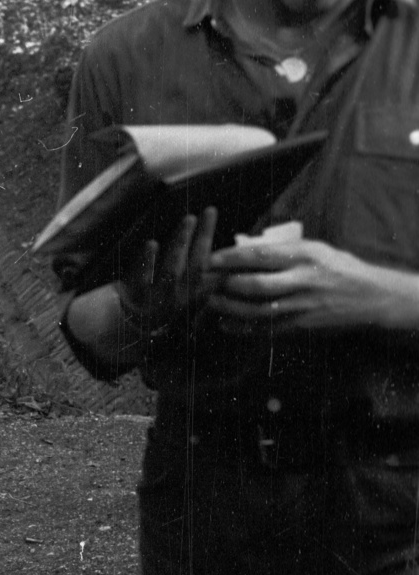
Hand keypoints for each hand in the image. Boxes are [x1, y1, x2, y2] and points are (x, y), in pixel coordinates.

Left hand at [120, 206, 218, 334]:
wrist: (126, 324)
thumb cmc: (158, 302)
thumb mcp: (183, 295)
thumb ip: (201, 279)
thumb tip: (222, 259)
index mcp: (193, 297)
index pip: (213, 273)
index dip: (223, 253)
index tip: (228, 228)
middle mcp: (179, 299)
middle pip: (196, 265)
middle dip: (203, 237)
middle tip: (209, 212)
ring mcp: (157, 299)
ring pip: (172, 269)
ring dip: (181, 243)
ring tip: (189, 219)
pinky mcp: (135, 297)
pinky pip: (142, 278)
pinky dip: (147, 260)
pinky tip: (152, 243)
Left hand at [207, 236, 412, 331]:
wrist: (370, 296)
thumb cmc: (338, 267)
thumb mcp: (315, 249)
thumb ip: (283, 250)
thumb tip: (246, 246)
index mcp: (304, 255)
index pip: (261, 255)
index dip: (231, 258)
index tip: (210, 258)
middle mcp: (303, 280)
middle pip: (256, 284)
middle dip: (226, 284)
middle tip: (203, 283)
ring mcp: (303, 305)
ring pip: (259, 309)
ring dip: (230, 308)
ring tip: (210, 303)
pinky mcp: (303, 325)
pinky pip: (268, 328)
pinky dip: (244, 328)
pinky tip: (226, 325)